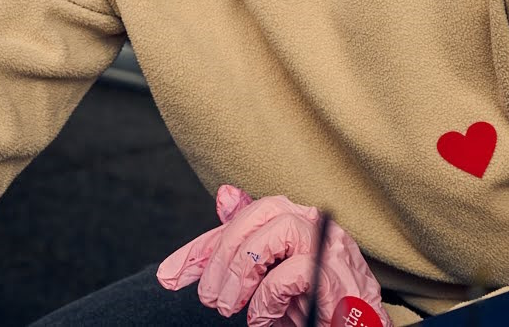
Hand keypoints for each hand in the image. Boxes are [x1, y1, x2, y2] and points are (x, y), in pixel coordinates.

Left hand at [158, 185, 387, 326]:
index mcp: (294, 219)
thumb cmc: (315, 309)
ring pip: (274, 233)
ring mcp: (332, 247)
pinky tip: (261, 318)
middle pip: (256, 215)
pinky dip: (267, 297)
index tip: (167, 276)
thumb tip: (224, 193)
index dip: (199, 249)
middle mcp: (315, 224)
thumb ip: (246, 243)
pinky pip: (294, 272)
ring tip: (229, 305)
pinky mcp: (341, 278)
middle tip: (208, 299)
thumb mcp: (267, 278)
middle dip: (219, 258)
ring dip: (241, 272)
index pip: (239, 218)